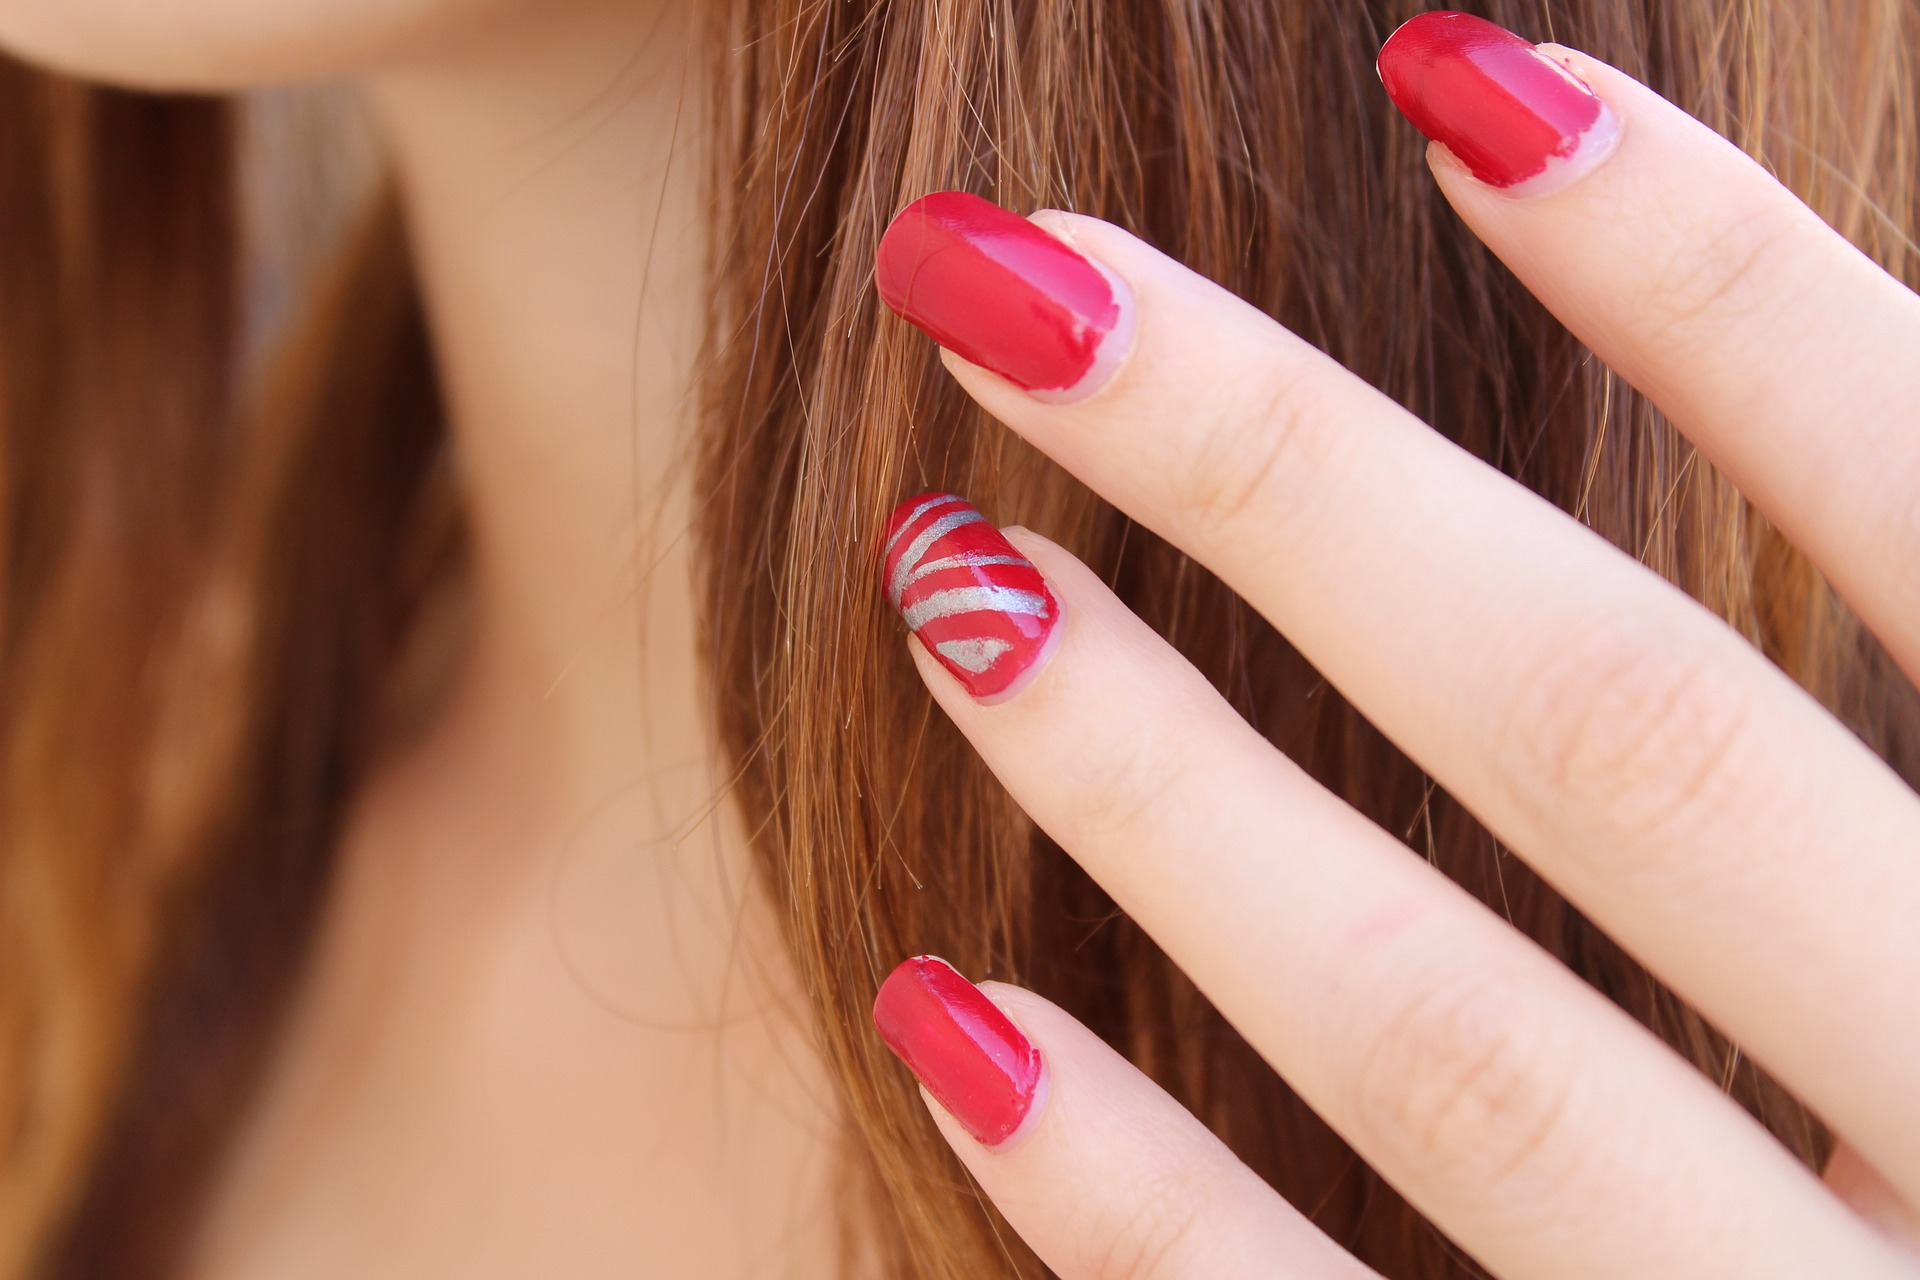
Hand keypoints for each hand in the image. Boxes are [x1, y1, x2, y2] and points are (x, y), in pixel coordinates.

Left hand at [866, 13, 1919, 1278]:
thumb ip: (1899, 650)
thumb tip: (1756, 391)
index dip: (1712, 274)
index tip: (1441, 62)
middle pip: (1618, 731)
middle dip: (1287, 475)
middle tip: (988, 273)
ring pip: (1454, 1042)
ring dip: (1161, 791)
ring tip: (931, 571)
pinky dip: (1141, 1202)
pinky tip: (941, 1021)